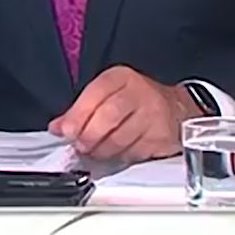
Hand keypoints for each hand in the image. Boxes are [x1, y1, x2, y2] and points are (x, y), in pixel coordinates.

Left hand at [49, 64, 198, 163]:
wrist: (177, 110)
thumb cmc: (136, 102)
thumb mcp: (108, 96)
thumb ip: (80, 110)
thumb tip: (57, 127)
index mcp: (121, 78)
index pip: (96, 93)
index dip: (78, 115)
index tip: (66, 132)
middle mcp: (139, 92)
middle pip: (109, 116)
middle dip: (90, 135)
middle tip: (81, 146)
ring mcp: (153, 114)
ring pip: (121, 138)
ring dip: (102, 150)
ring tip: (96, 152)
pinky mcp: (161, 136)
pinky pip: (134, 152)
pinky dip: (120, 157)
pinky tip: (116, 154)